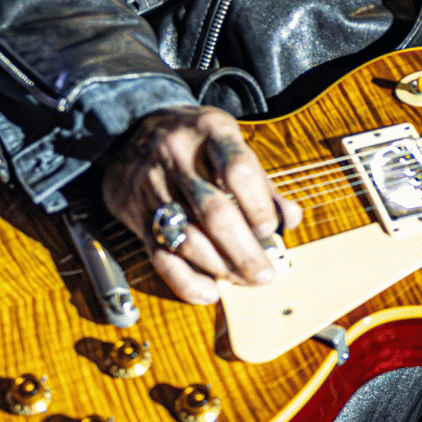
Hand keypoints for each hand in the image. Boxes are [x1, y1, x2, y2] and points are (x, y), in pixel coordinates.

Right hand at [101, 106, 302, 304]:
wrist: (131, 129)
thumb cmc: (195, 142)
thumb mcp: (229, 144)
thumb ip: (261, 182)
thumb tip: (291, 219)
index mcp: (210, 131)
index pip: (238, 169)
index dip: (257, 205)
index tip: (271, 229)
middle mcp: (177, 156)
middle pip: (213, 212)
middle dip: (243, 250)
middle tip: (265, 274)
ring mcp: (153, 186)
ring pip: (187, 238)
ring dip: (219, 268)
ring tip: (244, 280)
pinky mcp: (137, 214)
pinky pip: (160, 255)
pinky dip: (186, 280)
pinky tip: (210, 291)